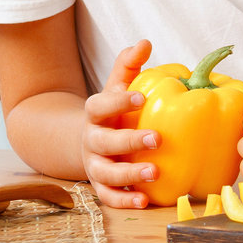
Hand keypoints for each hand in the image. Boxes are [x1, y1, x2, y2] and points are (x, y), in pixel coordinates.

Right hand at [81, 39, 158, 208]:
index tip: (141, 96)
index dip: (118, 101)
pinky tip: (145, 201)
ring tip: (155, 174)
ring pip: (106, 174)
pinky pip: (109, 197)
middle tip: (156, 139)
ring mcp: (95, 165)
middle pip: (104, 142)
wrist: (87, 141)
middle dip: (129, 142)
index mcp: (96, 114)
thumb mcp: (117, 87)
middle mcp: (92, 141)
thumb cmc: (113, 112)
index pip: (100, 106)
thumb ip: (129, 66)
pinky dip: (124, 201)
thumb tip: (144, 42)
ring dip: (129, 176)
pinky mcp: (101, 186)